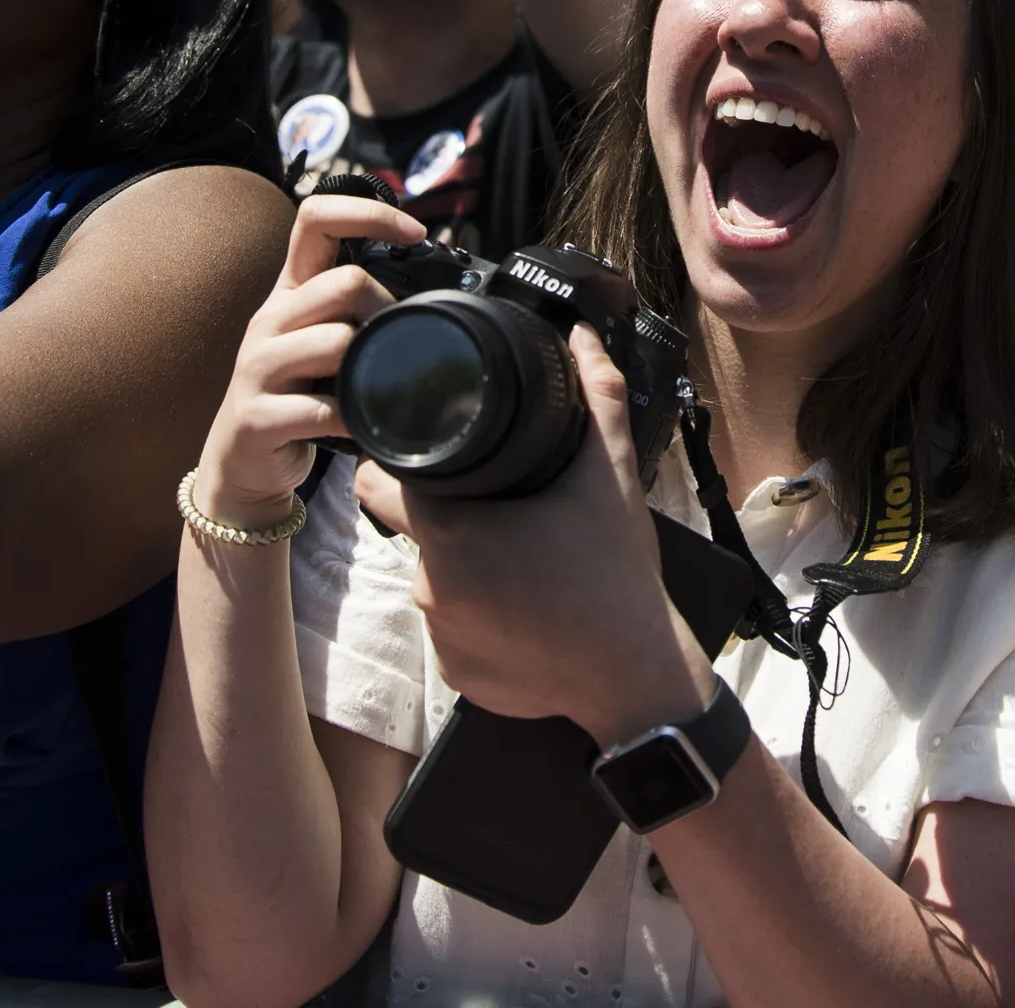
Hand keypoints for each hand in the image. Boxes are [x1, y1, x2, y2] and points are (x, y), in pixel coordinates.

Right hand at [193, 194, 420, 527]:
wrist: (243, 460)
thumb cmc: (296, 392)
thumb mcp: (320, 338)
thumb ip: (357, 307)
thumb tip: (429, 287)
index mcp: (289, 291)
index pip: (316, 218)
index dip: (369, 212)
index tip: (416, 234)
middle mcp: (270, 320)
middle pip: (344, 283)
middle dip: (386, 308)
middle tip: (398, 339)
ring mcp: (258, 367)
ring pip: (336, 341)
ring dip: (370, 364)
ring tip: (373, 384)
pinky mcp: (258, 417)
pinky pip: (323, 409)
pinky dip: (353, 419)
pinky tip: (358, 426)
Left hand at [354, 327, 712, 746]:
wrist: (636, 678)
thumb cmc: (617, 576)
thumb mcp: (610, 477)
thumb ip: (595, 396)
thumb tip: (582, 336)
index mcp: (449, 531)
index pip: (379, 483)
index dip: (395, 462)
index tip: (429, 455)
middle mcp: (430, 585)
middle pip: (412, 529)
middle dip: (443, 514)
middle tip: (497, 508)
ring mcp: (440, 636)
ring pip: (436, 580)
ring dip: (465, 567)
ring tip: (523, 563)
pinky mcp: (456, 674)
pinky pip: (453, 630)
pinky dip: (480, 618)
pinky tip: (524, 610)